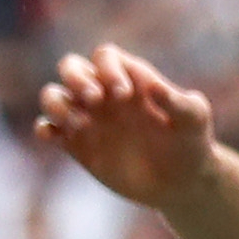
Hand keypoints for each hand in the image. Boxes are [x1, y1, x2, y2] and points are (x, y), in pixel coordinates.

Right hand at [33, 44, 220, 210]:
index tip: (124, 95)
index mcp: (130, 79)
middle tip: (95, 100)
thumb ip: (179, 102)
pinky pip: (48, 129)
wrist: (182, 181)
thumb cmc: (192, 142)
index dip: (109, 69)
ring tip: (81, 124)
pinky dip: (44, 129)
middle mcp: (104, 94)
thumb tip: (152, 86)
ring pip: (53, 95)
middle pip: (71, 67)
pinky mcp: (77, 145)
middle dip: (76, 78)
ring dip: (57, 104)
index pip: (106, 57)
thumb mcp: (194, 119)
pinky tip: (53, 136)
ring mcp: (88, 118)